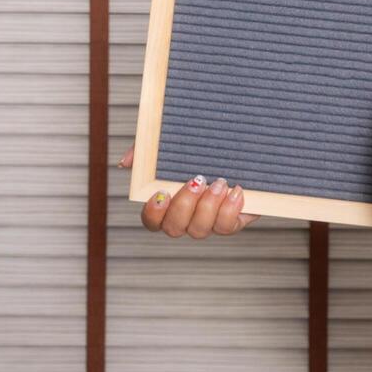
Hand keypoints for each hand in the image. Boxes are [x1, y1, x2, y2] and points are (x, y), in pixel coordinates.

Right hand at [116, 144, 261, 237]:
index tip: (162, 192)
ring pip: (200, 230)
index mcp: (168, 202)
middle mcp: (186, 216)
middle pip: (174, 228)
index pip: (151, 220)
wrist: (244, 142)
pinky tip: (235, 190)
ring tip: (220, 182)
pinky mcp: (233, 220)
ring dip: (208, 207)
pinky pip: (227, 227)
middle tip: (197, 181)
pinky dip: (230, 210)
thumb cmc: (200, 145)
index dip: (153, 213)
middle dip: (184, 206)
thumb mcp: (171, 142)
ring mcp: (209, 221)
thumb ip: (145, 150)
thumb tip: (126, 163)